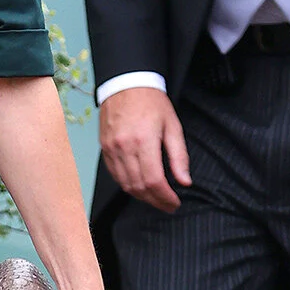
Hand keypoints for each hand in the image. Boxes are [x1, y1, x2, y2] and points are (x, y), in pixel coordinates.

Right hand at [99, 87, 190, 211]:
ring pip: (125, 184)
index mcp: (144, 141)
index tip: (175, 202)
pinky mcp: (104, 148)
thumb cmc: (151, 102)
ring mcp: (111, 148)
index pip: (154, 181)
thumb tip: (184, 181)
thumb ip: (179, 156)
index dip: (165, 198)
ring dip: (141, 196)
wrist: (126, 84)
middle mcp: (124, 147)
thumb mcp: (173, 126)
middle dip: (155, 201)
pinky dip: (127, 185)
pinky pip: (115, 175)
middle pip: (139, 186)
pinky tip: (139, 186)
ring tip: (155, 198)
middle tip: (168, 205)